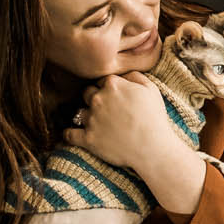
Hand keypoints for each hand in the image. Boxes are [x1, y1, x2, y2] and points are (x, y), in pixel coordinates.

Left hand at [62, 72, 206, 212]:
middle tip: (106, 110)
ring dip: (86, 117)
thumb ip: (134, 76)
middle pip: (87, 93)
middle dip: (95, 100)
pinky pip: (69, 134)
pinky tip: (73, 135)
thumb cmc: (155, 119)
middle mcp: (98, 99)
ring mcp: (91, 119)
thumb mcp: (151, 89)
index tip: (115, 98)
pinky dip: (70, 134)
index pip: (102, 81)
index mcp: (112, 85)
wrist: (153, 149)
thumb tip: (122, 74)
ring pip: (79, 113)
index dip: (109, 89)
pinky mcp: (87, 138)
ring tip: (97, 125)